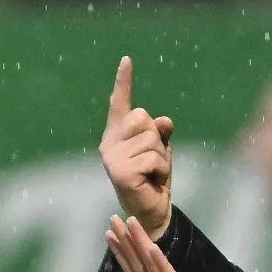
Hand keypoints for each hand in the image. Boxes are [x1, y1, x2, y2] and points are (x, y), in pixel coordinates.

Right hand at [100, 56, 173, 240]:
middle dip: (157, 140)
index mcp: (117, 134)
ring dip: (162, 158)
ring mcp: (111, 156)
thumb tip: (163, 120)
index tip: (127, 60)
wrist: (151, 210)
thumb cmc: (154, 179)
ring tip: (152, 174)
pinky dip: (161, 170)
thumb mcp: (161, 150)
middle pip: (143, 118)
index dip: (124, 81)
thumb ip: (160, 133)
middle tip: (153, 162)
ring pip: (151, 140)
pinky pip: (154, 158)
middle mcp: (109, 142)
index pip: (121, 103)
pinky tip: (152, 182)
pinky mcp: (119, 170)